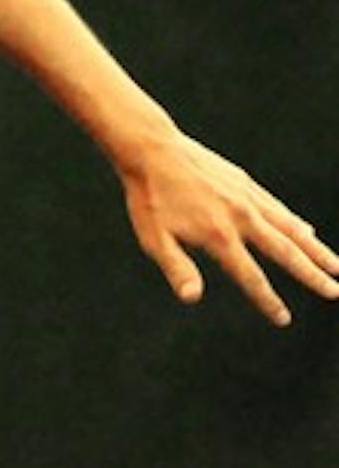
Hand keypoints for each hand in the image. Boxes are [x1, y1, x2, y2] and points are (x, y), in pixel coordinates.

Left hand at [118, 130, 338, 324]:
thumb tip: (192, 298)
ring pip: (291, 228)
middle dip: (312, 275)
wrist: (152, 148)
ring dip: (317, 250)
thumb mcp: (153, 237)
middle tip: (336, 293)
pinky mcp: (244, 182)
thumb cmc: (148, 196)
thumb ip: (177, 267)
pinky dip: (295, 222)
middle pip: (286, 252)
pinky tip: (307, 232)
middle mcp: (241, 217)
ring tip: (338, 267)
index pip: (250, 276)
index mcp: (219, 236)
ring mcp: (246, 198)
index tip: (284, 319)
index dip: (267, 300)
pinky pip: (277, 208)